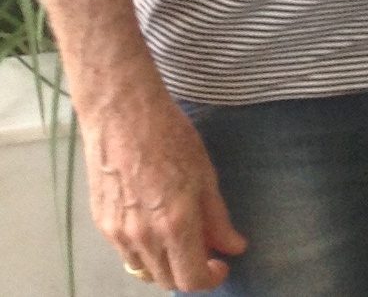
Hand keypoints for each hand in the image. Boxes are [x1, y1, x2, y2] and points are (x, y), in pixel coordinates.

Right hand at [82, 87, 244, 288]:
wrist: (122, 117)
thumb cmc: (172, 137)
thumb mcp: (205, 175)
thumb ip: (218, 218)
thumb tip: (234, 248)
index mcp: (174, 225)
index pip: (191, 279)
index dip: (210, 279)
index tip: (222, 265)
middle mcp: (143, 239)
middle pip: (167, 281)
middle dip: (189, 272)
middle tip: (206, 250)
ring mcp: (117, 235)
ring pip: (145, 270)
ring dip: (166, 264)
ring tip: (181, 236)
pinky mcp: (101, 226)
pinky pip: (126, 253)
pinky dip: (145, 250)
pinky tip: (155, 224)